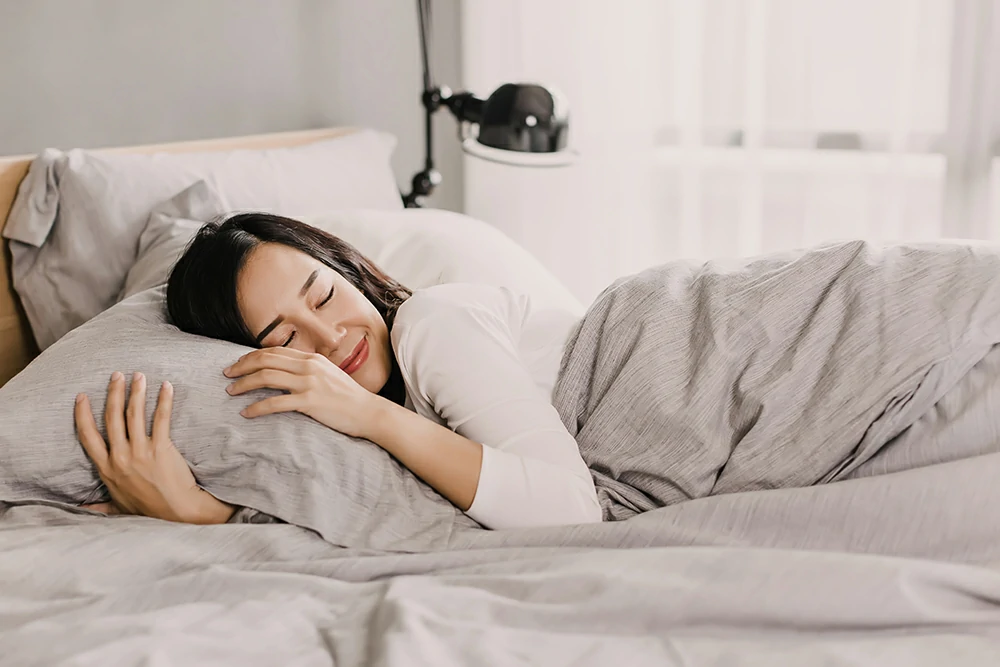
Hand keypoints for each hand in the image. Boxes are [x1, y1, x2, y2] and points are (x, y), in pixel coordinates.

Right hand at [75, 371, 233, 523]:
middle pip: (112, 417)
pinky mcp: (161, 448)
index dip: (83, 414)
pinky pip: (161, 418)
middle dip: (113, 392)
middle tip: (116, 374)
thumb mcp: (117, 508)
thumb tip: (82, 510)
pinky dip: (164, 400)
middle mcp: (120, 457)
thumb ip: (99, 506)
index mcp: (106, 468)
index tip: (81, 396)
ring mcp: (140, 451)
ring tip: (139, 375)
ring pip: (134, 414)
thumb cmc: (148, 510)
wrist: (176, 511)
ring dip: (136, 391)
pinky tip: (166, 386)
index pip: (87, 436)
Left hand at [224, 348, 383, 438]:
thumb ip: (308, 371)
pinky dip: (257, 407)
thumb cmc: (348, 397)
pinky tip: (246, 413)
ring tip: (230, 391)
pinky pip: (275, 403)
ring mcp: (309, 383)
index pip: (274, 351)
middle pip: (266, 360)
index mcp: (312, 358)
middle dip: (242, 367)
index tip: (238, 365)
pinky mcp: (310, 402)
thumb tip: (286, 374)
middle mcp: (309, 366)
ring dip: (244, 384)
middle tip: (227, 375)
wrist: (368, 412)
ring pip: (267, 377)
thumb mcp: (328, 375)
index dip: (251, 356)